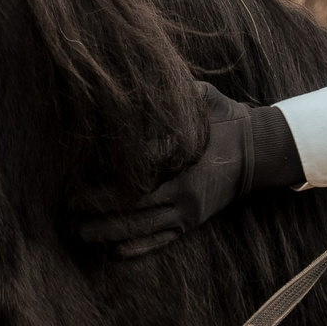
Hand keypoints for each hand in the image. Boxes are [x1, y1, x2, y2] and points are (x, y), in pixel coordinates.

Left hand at [77, 81, 303, 257]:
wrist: (258, 154)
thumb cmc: (226, 121)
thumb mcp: (206, 98)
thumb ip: (179, 91)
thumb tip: (143, 75)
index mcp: (187, 158)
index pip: (142, 166)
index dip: (112, 171)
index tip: (82, 169)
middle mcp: (185, 190)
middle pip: (134, 203)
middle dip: (98, 206)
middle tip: (68, 205)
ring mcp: (189, 211)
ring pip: (143, 227)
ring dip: (109, 231)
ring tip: (80, 232)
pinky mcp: (192, 223)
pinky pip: (161, 240)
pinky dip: (137, 248)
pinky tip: (113, 250)